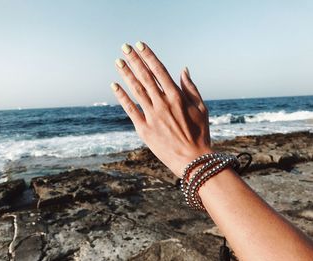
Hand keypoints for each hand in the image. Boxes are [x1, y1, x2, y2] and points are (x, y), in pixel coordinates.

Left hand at [111, 42, 211, 177]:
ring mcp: (151, 115)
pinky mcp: (143, 128)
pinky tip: (114, 85)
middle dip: (134, 60)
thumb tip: (183, 69)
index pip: (159, 70)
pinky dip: (121, 96)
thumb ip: (191, 87)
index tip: (140, 45)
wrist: (192, 160)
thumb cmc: (199, 133)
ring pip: (135, 90)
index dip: (148, 56)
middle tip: (125, 47)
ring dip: (126, 74)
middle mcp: (162, 103)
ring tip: (118, 62)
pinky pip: (130, 109)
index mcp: (177, 96)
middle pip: (145, 76)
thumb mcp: (201, 108)